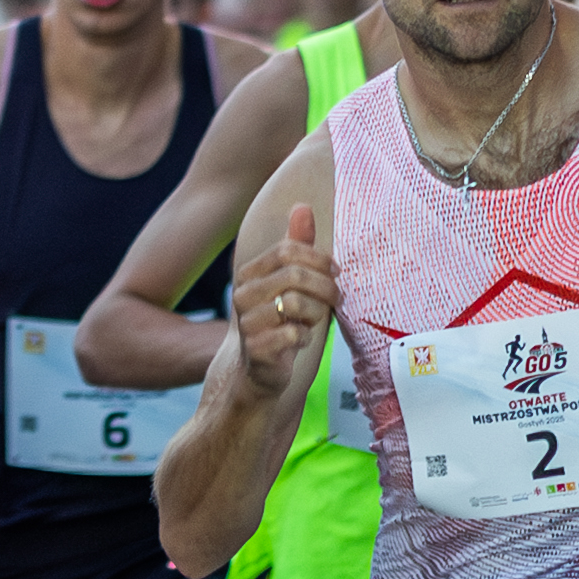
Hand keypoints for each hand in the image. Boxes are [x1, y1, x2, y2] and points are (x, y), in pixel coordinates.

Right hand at [231, 202, 339, 397]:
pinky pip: (293, 334)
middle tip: (336, 298)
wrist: (261, 370)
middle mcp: (242, 295)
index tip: (335, 272)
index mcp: (249, 273)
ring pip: (296, 304)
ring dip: (316, 314)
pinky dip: (305, 337)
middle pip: (294, 275)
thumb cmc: (282, 320)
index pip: (287, 250)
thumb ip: (296, 245)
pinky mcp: (256, 349)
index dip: (318, 259)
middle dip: (324, 286)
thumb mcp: (291, 281)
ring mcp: (247, 323)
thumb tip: (302, 207)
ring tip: (314, 321)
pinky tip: (300, 340)